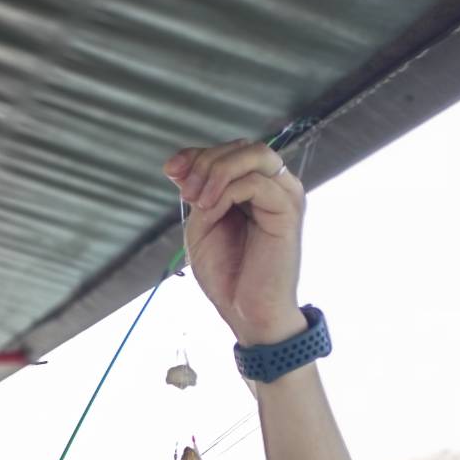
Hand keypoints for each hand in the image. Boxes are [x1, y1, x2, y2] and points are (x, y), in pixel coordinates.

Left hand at [163, 139, 306, 345]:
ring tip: (198, 201)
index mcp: (255, 189)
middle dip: (206, 162)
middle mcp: (275, 186)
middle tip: (185, 191)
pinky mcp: (288, 210)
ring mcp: (285, 195)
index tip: (171, 170)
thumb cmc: (228, 275)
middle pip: (242, 147)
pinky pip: (255, 183)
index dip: (198, 154)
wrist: (247, 313)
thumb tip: (178, 164)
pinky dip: (227, 192)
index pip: (229, 152)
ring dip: (217, 171)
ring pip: (254, 154)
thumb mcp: (201, 226)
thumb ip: (196, 193)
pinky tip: (212, 212)